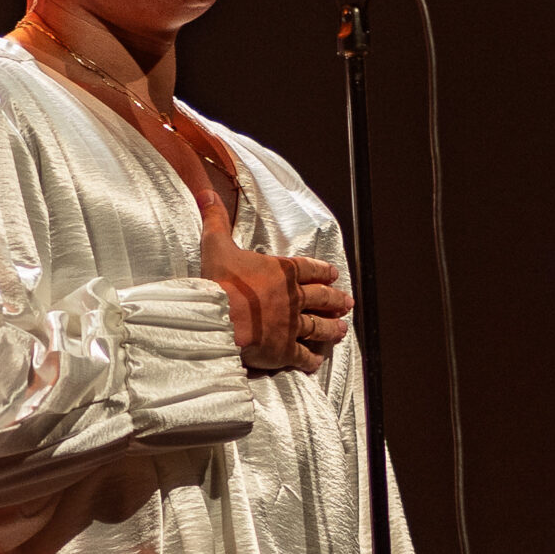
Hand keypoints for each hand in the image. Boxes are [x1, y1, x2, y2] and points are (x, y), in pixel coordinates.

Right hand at [196, 191, 351, 372]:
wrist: (217, 317)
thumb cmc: (219, 281)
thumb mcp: (216, 244)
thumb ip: (215, 219)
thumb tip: (206, 192)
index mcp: (282, 272)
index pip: (309, 268)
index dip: (323, 271)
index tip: (334, 274)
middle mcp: (293, 298)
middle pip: (321, 298)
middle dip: (336, 299)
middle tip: (347, 302)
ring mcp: (291, 325)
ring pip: (319, 326)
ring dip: (332, 328)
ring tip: (342, 329)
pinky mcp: (284, 350)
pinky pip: (303, 357)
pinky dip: (312, 359)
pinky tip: (317, 361)